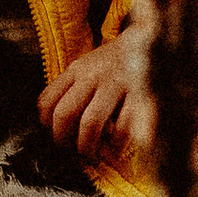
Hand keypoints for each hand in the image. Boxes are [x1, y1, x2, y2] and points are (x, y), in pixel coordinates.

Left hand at [39, 30, 149, 166]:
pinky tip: (117, 146)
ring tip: (94, 155)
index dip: (46, 125)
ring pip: (91, 122)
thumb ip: (70, 90)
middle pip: (65, 114)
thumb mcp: (87, 68)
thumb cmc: (114, 64)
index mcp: (76, 70)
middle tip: (73, 151)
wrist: (151, 40)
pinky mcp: (140, 94)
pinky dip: (118, 143)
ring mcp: (116, 84)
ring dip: (89, 146)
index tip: (57, 134)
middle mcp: (93, 76)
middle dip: (64, 140)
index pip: (46, 101)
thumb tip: (57, 128)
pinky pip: (124, 126)